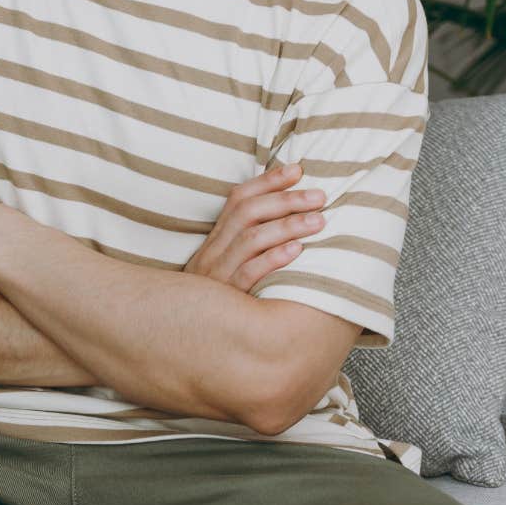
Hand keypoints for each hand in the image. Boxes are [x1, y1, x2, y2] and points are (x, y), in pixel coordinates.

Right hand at [184, 163, 322, 292]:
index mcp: (215, 239)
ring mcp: (218, 275)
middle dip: (285, 200)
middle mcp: (213, 252)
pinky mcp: (227, 300)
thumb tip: (286, 213)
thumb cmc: (220, 299)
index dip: (268, 181)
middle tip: (319, 196)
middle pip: (247, 214)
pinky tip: (298, 251)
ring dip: (287, 226)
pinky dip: (273, 259)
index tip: (298, 169)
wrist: (185, 335)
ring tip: (319, 221)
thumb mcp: (225, 265)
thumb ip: (248, 240)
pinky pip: (249, 275)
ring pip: (250, 240)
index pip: (238, 199)